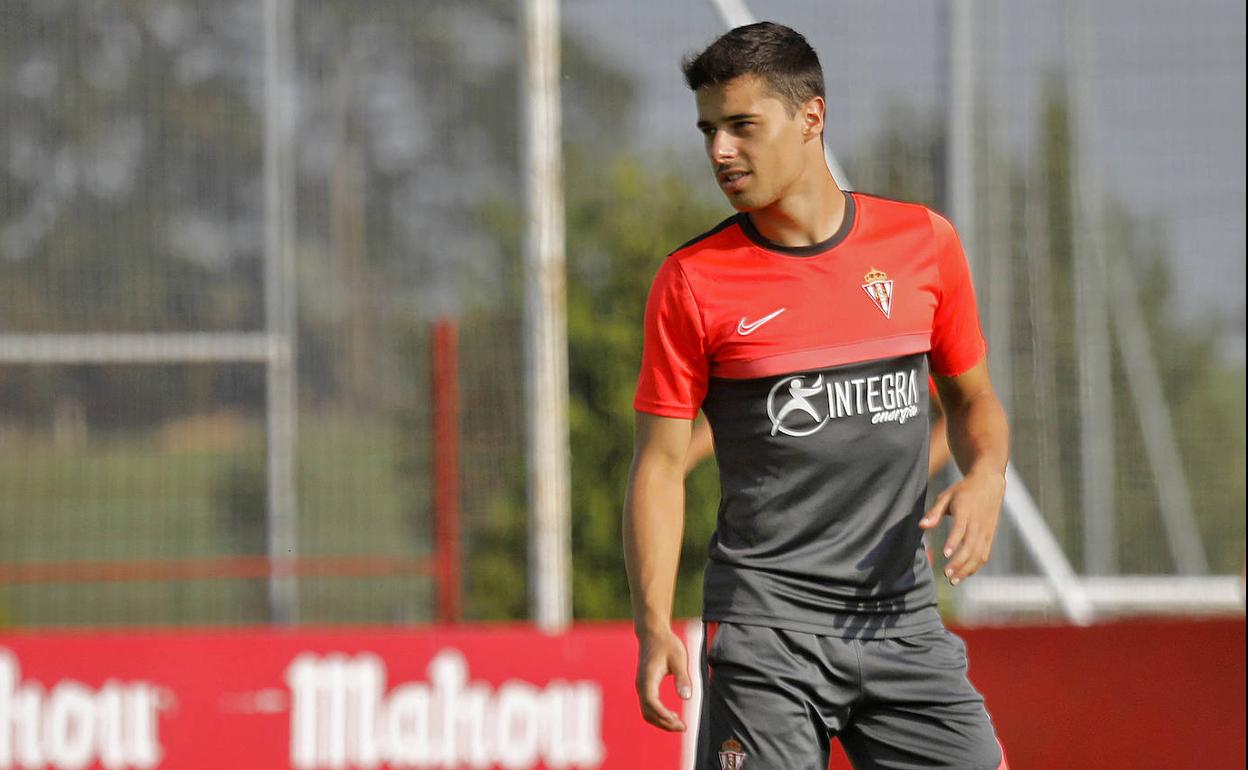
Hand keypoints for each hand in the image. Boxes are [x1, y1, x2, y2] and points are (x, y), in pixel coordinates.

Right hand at [634, 627, 692, 730]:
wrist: (653, 633)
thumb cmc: (667, 644)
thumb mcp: (679, 658)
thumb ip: (682, 677)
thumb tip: (686, 698)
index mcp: (648, 678)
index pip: (652, 703)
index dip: (663, 715)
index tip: (678, 722)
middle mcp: (641, 685)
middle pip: (648, 712)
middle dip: (664, 723)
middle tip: (683, 727)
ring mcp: (641, 686)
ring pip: (647, 712)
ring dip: (661, 721)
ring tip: (679, 724)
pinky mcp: (644, 686)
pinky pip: (648, 706)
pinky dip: (659, 715)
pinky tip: (672, 715)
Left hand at [919, 469, 1005, 584]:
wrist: (989, 483)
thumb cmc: (963, 491)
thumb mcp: (946, 496)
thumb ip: (934, 513)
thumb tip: (921, 526)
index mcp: (966, 511)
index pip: (960, 529)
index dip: (954, 542)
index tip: (945, 555)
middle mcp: (978, 523)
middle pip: (971, 546)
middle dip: (959, 563)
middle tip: (946, 575)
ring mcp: (986, 531)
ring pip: (979, 554)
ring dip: (967, 569)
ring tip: (953, 580)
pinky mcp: (991, 536)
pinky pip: (985, 554)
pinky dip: (975, 566)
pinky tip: (964, 574)